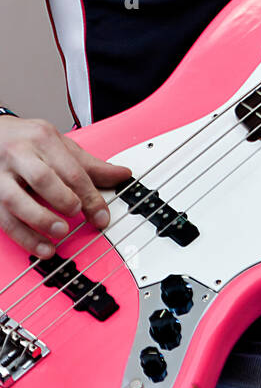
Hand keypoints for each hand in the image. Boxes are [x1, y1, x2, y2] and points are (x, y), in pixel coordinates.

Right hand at [0, 116, 131, 256]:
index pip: (71, 170)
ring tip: (59, 232)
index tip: (101, 216)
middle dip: (62, 200)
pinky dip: (24, 236)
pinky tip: (41, 247)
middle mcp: (20, 154)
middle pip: (42, 178)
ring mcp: (0, 175)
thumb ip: (89, 164)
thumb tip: (122, 175)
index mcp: (43, 139)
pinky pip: (4, 219)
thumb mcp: (58, 145)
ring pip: (16, 199)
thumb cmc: (26, 141)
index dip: (90, 196)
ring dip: (40, 220)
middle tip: (76, 213)